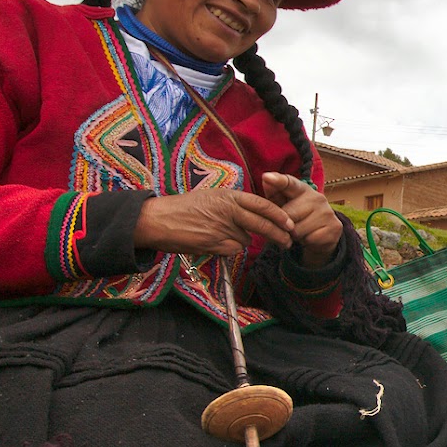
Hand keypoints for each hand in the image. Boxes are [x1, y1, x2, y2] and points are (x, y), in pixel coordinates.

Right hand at [134, 190, 294, 256]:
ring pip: (244, 240)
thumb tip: (249, 215)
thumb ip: (231, 205)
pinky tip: (211, 243)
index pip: (262, 204)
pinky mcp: (215, 244)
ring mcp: (222, 228)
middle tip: (288, 241)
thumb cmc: (181, 208)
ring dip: (239, 241)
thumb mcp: (210, 197)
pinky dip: (226, 250)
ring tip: (217, 236)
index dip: (278, 215)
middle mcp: (228, 211)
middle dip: (278, 235)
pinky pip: (231, 250)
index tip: (290, 223)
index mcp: (228, 196)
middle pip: (262, 224)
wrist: (157, 219)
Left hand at [262, 172, 343, 266]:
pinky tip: (310, 237)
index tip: (267, 177)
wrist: (322, 235)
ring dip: (294, 236)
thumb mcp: (284, 205)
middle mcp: (317, 197)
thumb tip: (266, 179)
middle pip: (288, 214)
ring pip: (297, 230)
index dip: (278, 181)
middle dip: (284, 224)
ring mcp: (327, 211)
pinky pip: (309, 239)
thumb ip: (274, 194)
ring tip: (301, 231)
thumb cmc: (297, 217)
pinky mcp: (334, 226)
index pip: (289, 183)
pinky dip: (306, 242)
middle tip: (290, 225)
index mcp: (301, 189)